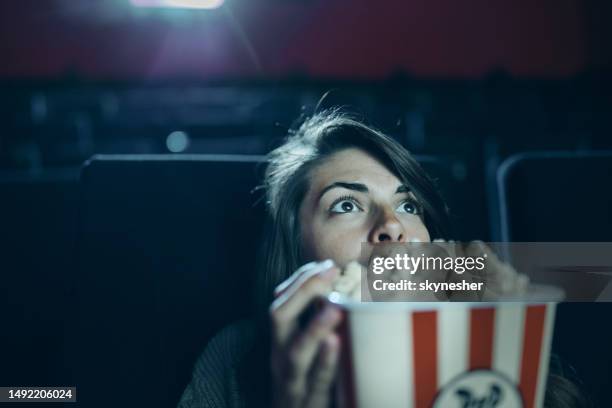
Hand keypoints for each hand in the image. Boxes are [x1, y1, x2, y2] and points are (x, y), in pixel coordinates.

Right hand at [269, 260, 342, 407]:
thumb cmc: (303, 384)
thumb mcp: (304, 352)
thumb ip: (316, 325)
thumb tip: (344, 293)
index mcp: (281, 340)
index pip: (282, 300)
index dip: (301, 279)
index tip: (325, 264)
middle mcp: (281, 357)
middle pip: (280, 316)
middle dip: (304, 290)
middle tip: (330, 270)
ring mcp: (292, 380)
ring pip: (296, 351)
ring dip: (315, 326)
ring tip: (334, 307)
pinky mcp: (309, 402)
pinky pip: (317, 381)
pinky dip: (326, 362)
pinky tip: (337, 344)